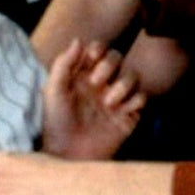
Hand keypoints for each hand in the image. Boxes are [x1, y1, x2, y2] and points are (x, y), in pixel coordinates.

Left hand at [41, 39, 146, 159]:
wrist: (69, 155)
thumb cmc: (56, 124)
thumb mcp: (53, 91)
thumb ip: (63, 63)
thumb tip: (78, 39)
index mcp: (83, 76)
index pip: (98, 50)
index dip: (97, 50)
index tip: (90, 60)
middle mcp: (101, 85)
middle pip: (117, 58)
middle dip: (109, 65)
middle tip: (95, 82)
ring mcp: (116, 100)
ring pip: (133, 76)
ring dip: (123, 84)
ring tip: (108, 103)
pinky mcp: (128, 116)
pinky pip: (142, 98)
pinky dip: (134, 100)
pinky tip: (120, 112)